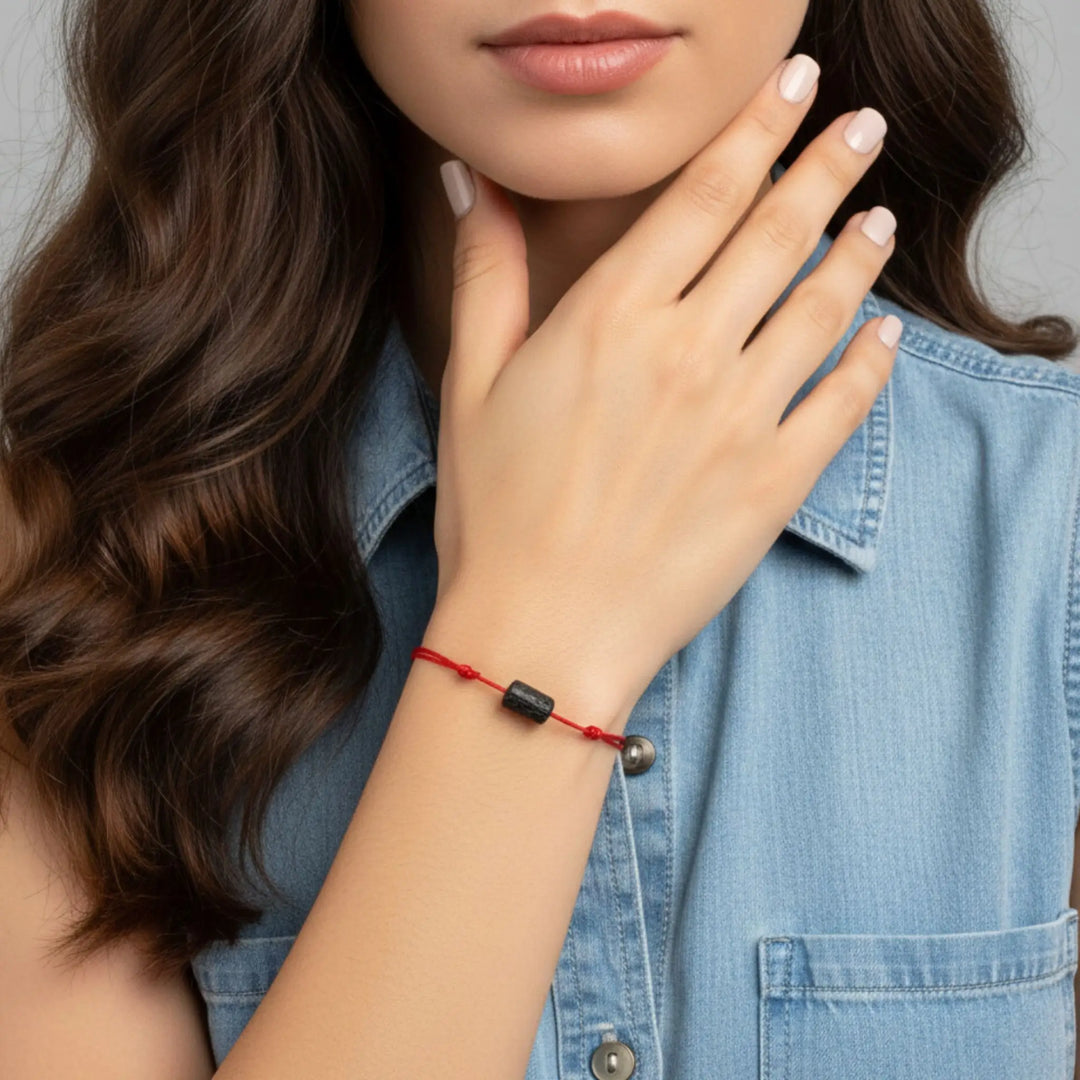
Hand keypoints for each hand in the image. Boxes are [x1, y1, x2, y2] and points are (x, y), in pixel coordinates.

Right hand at [430, 55, 897, 717]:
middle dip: (829, 166)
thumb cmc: (495, 515)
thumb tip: (470, 179)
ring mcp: (740, 418)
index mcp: (611, 318)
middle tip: (864, 126)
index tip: (795, 87)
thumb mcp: (471, 384)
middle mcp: (687, 352)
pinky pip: (845, 405)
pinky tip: (885, 333)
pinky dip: (872, 360)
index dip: (757, 128)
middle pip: (779, 231)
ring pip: (823, 307)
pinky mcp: (775, 485)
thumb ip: (485, 274)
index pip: (704, 193)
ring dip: (859, 253)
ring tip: (880, 219)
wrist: (540, 635)